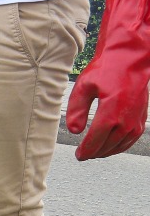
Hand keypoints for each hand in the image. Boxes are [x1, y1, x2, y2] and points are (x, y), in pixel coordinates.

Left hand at [65, 0, 149, 159]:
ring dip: (107, 151)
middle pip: (108, 145)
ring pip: (120, 145)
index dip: (86, 150)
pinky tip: (111, 146)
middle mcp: (126, 119)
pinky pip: (131, 139)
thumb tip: (74, 130)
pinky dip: (120, 145)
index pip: (96, 139)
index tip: (79, 155)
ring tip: (94, 153)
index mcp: (111, 112)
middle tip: (83, 156)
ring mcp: (136, 120)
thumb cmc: (107, 70)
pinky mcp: (141, 119)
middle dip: (95, 153)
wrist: (130, 59)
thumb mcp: (84, 86)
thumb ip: (76, 109)